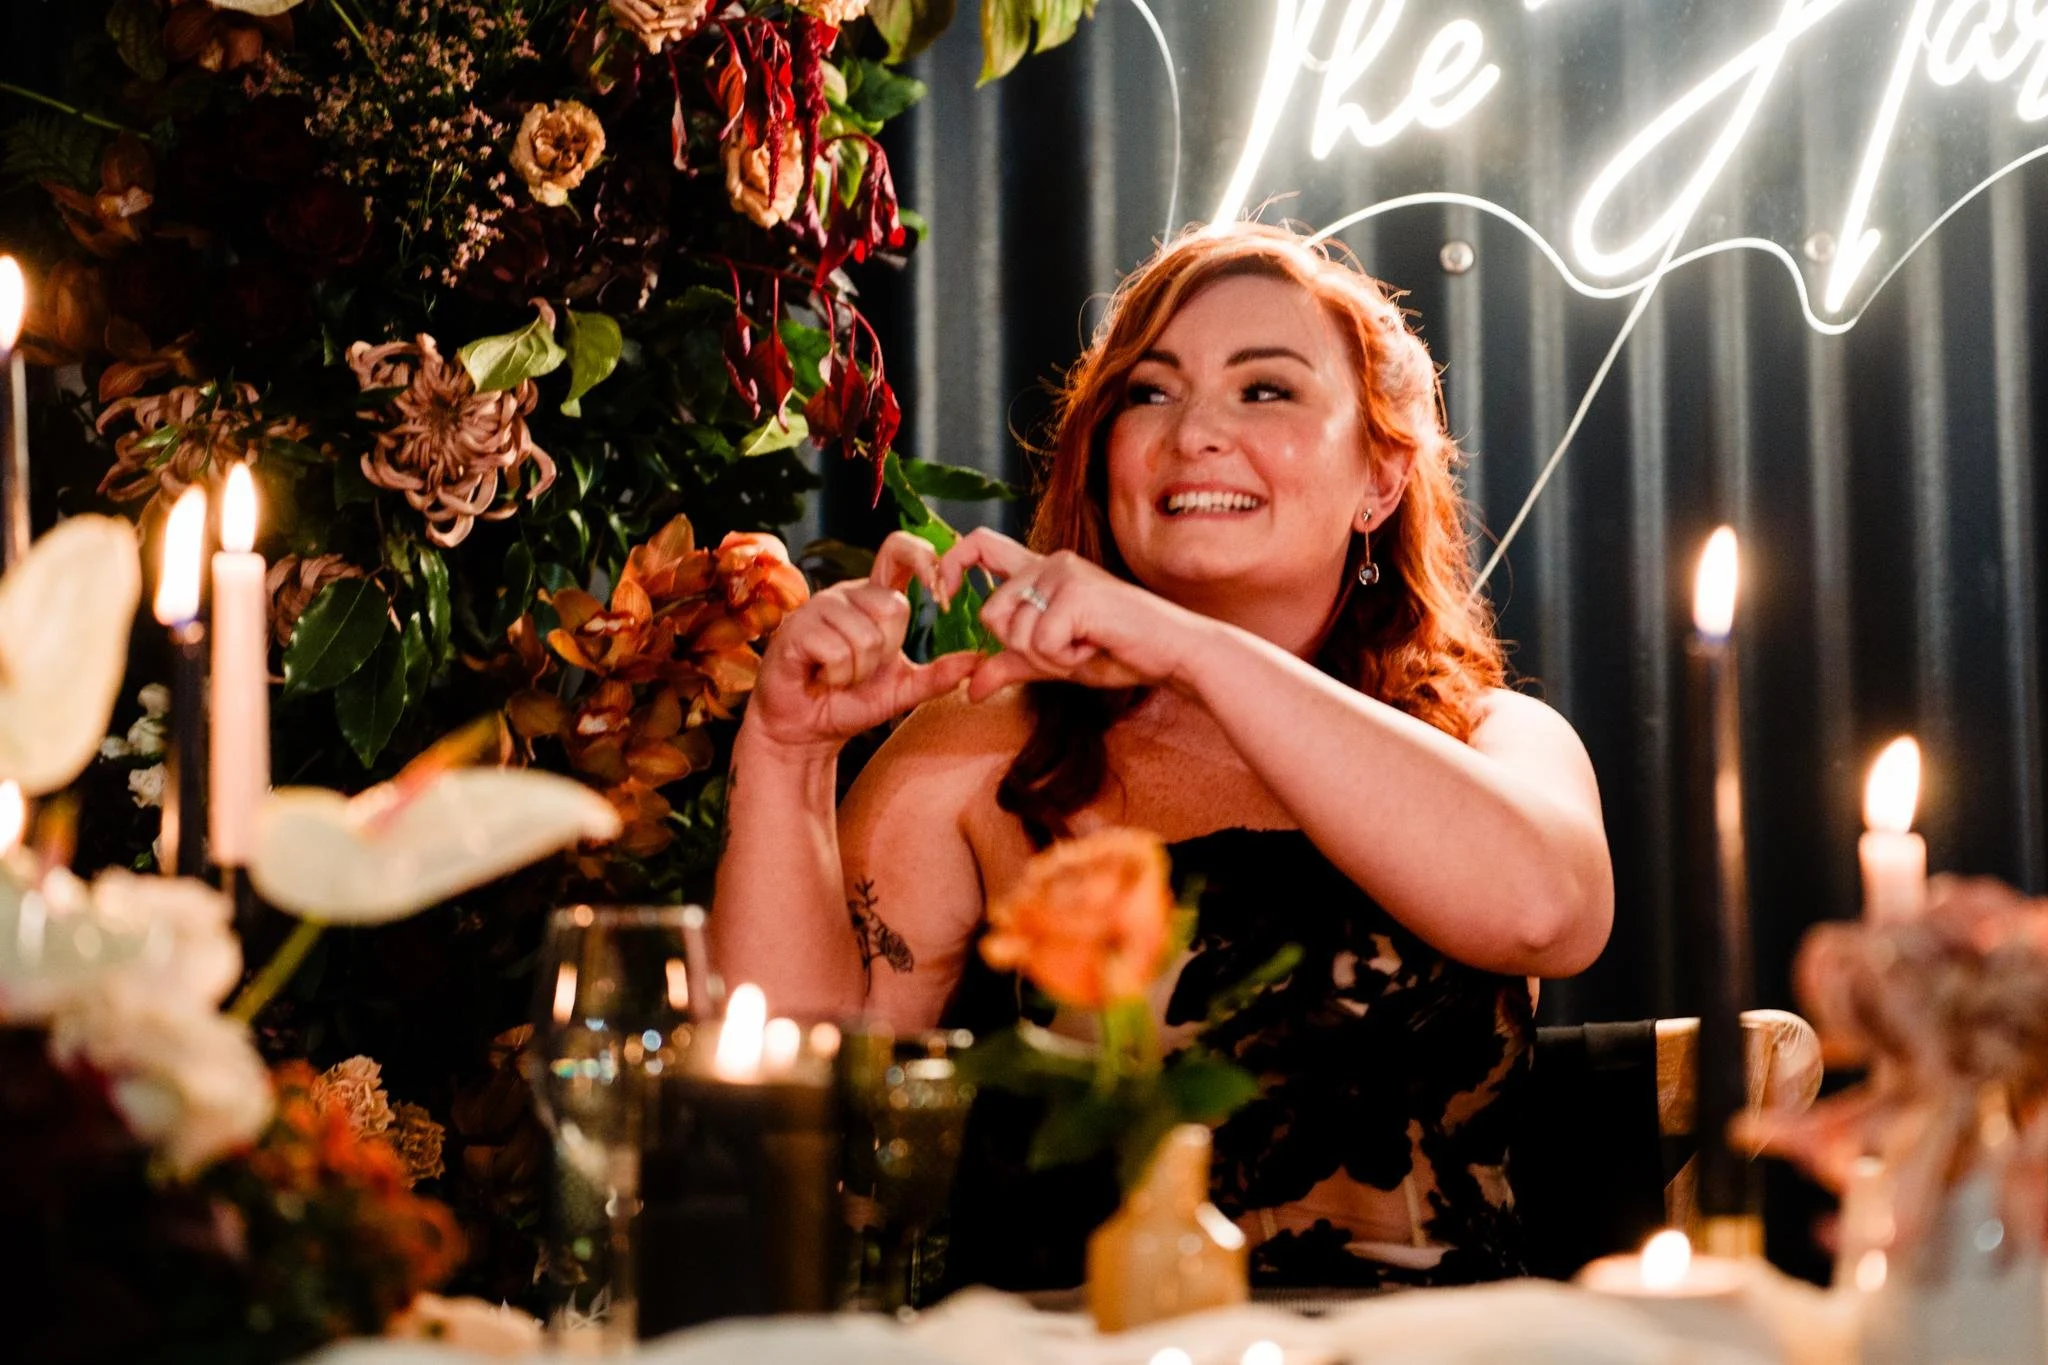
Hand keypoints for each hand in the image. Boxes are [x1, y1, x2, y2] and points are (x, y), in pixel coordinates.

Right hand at [744, 532, 980, 752]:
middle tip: (862, 668)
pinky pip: (838, 652)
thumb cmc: (850, 701)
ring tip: (839, 675)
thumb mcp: (903, 690)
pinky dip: (837, 677)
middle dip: (886, 652)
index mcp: (874, 598)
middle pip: (894, 608)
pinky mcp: (796, 629)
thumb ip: (939, 675)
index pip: (899, 551)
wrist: (806, 729)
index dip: (924, 559)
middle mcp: (848, 594)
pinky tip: (821, 677)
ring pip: (866, 636)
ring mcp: (819, 608)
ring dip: (858, 671)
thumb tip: (978, 661)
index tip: (942, 592)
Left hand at [935, 528, 1202, 701]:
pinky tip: (1097, 645)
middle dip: (1022, 649)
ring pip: (1015, 634)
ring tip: (1086, 645)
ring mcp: (1062, 574)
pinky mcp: (1076, 593)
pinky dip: (1067, 659)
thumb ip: (1012, 664)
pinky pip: (1042, 644)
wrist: (1172, 653)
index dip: (951, 564)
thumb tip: (969, 688)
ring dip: (1048, 658)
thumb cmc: (1118, 651)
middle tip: (1067, 648)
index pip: (978, 545)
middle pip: (991, 614)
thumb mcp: (1053, 660)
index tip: (944, 595)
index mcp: (1040, 572)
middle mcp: (1049, 563)